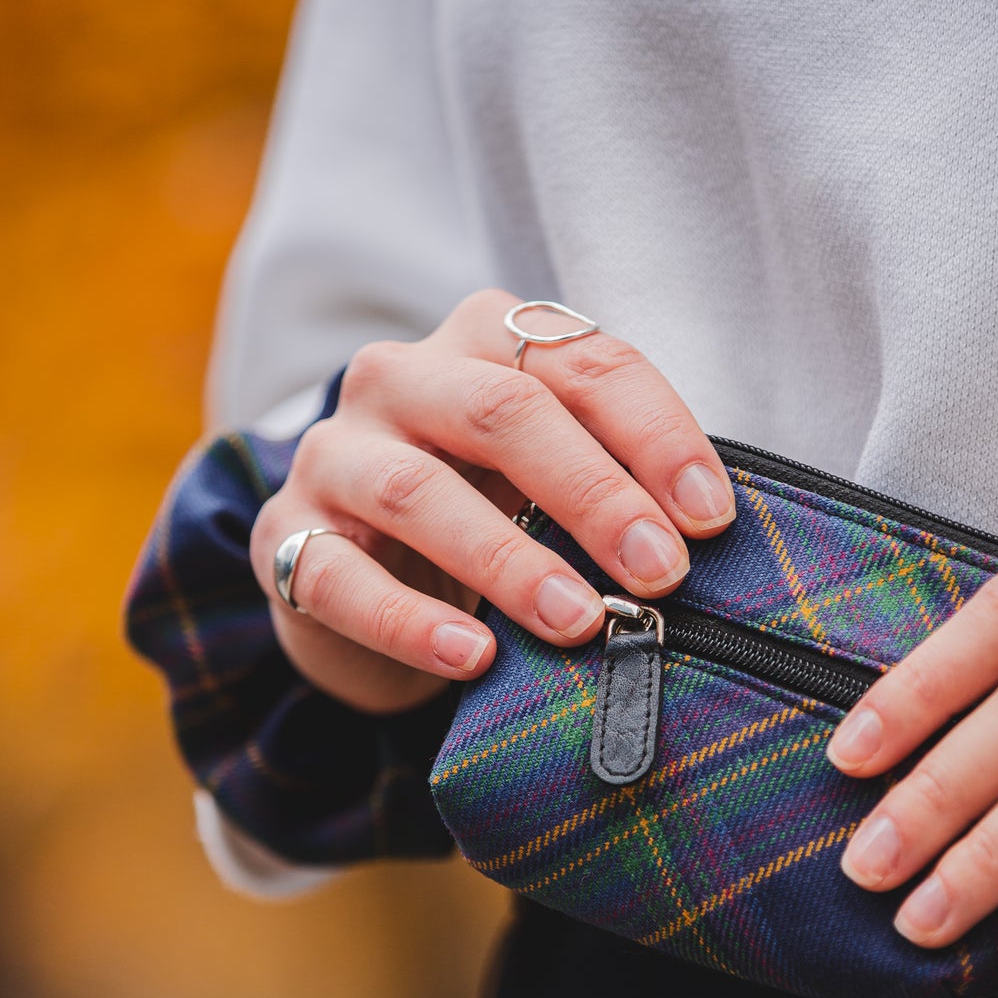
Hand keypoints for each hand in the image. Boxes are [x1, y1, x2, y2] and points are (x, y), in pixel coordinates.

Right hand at [250, 290, 734, 713]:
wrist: (358, 574)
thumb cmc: (486, 511)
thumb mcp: (550, 478)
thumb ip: (615, 481)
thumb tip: (704, 540)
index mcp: (483, 341)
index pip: (582, 362)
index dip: (655, 436)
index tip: (711, 519)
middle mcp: (401, 378)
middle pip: (503, 412)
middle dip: (594, 494)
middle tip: (661, 573)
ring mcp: (335, 454)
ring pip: (418, 491)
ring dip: (510, 561)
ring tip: (580, 622)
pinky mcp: (286, 537)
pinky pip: (338, 577)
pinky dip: (410, 622)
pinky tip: (473, 657)